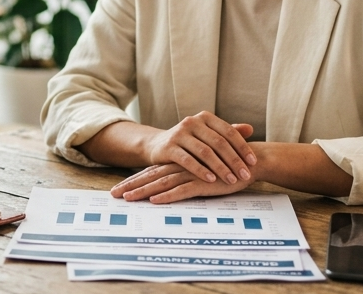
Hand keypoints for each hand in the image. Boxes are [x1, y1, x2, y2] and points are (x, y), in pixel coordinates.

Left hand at [111, 161, 254, 203]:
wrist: (249, 162)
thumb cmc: (224, 168)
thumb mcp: (201, 173)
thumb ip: (187, 177)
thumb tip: (169, 188)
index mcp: (179, 164)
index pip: (151, 172)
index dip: (134, 180)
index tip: (118, 188)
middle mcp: (181, 167)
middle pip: (151, 177)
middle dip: (131, 186)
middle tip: (113, 195)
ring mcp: (192, 174)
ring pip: (162, 184)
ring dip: (143, 192)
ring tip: (127, 199)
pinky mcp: (204, 183)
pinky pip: (183, 190)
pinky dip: (168, 196)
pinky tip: (155, 201)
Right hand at [144, 112, 256, 185]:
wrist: (157, 144)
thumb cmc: (189, 141)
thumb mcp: (208, 134)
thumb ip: (227, 132)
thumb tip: (250, 129)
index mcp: (205, 117)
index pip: (229, 132)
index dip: (242, 147)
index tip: (253, 163)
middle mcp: (192, 122)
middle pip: (218, 142)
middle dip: (234, 160)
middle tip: (245, 175)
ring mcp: (179, 134)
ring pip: (205, 152)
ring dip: (220, 167)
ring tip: (232, 180)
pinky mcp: (169, 147)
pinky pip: (188, 160)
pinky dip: (201, 170)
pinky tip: (211, 180)